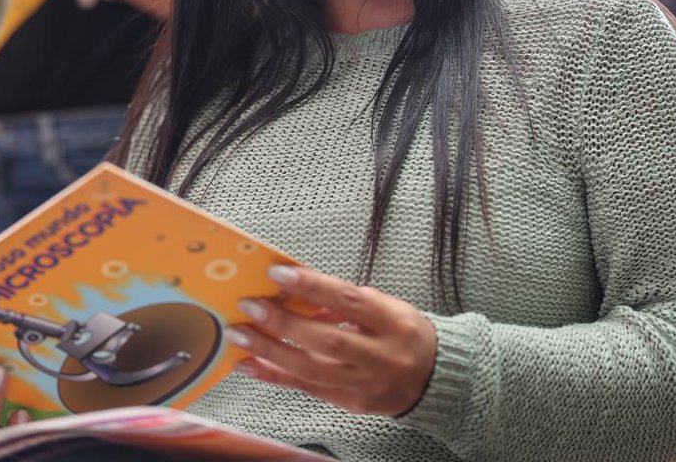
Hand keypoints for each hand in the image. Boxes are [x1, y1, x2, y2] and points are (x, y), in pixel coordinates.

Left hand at [227, 265, 436, 415]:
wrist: (436, 375)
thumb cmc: (403, 331)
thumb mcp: (385, 305)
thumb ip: (344, 300)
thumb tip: (297, 290)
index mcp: (392, 322)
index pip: (348, 301)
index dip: (312, 287)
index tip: (279, 274)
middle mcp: (381, 355)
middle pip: (326, 340)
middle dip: (283, 323)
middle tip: (251, 306)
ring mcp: (366, 383)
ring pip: (311, 369)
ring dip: (269, 351)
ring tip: (239, 334)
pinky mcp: (352, 402)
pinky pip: (306, 388)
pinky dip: (274, 375)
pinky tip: (249, 363)